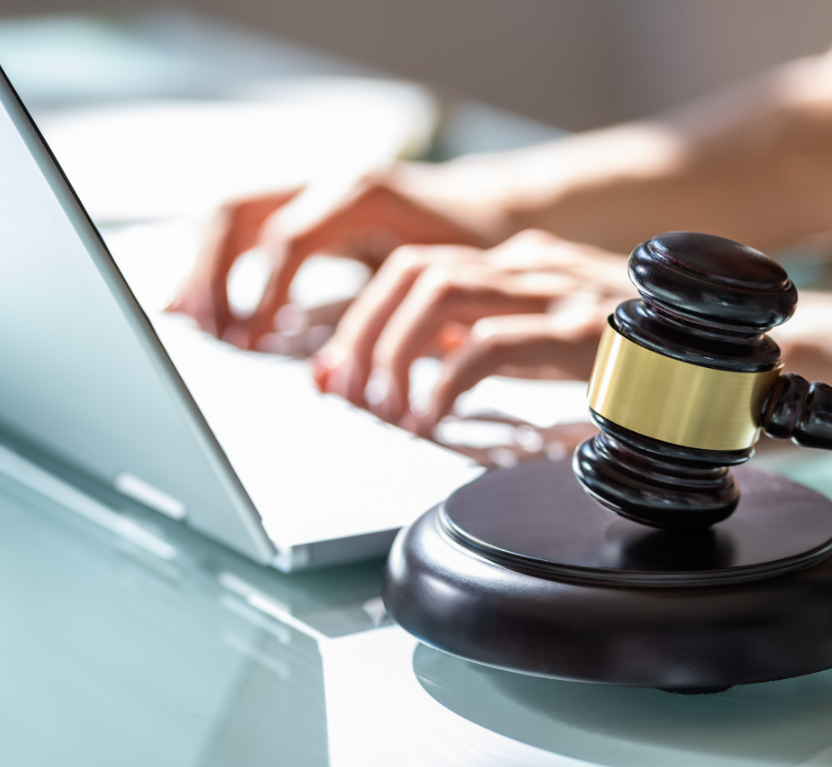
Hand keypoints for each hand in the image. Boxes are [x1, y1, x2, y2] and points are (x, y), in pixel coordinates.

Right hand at [168, 161, 515, 347]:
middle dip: (212, 271)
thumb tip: (332, 374)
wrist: (494, 210)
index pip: (288, 239)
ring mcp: (316, 189)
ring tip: (193, 318)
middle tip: (207, 327)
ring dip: (206, 264)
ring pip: (233, 212)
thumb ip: (386, 319)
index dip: (264, 291)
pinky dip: (222, 260)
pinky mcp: (310, 207)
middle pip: (238, 211)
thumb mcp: (439, 283)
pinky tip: (209, 299)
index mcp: (363, 196)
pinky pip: (249, 224)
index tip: (256, 338)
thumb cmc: (476, 250)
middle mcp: (329, 183)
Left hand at [312, 230, 634, 434]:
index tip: (336, 368)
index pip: (414, 267)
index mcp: (515, 263)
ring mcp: (554, 290)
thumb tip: (418, 364)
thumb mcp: (542, 337)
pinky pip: (487, 344)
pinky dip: (445, 383)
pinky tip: (434, 418)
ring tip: (386, 407)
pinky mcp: (579, 329)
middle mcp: (527, 264)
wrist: (722, 350)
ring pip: (439, 294)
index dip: (362, 317)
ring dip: (395, 352)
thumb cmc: (633, 349)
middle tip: (346, 389)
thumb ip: (485, 339)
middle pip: (413, 271)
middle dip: (362, 331)